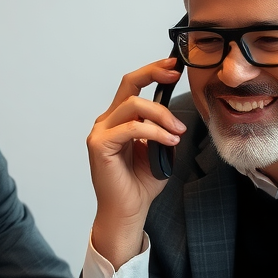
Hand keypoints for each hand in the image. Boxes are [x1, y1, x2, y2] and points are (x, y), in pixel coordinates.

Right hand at [87, 59, 185, 269]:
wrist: (128, 210)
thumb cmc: (140, 184)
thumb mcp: (159, 150)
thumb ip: (162, 130)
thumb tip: (175, 116)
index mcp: (119, 120)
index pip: (133, 86)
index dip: (152, 71)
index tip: (174, 66)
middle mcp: (107, 122)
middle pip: (128, 83)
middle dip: (154, 73)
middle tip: (176, 76)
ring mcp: (101, 132)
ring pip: (133, 106)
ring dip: (161, 115)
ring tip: (177, 131)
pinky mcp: (100, 145)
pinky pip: (131, 128)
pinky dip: (154, 132)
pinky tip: (168, 141)